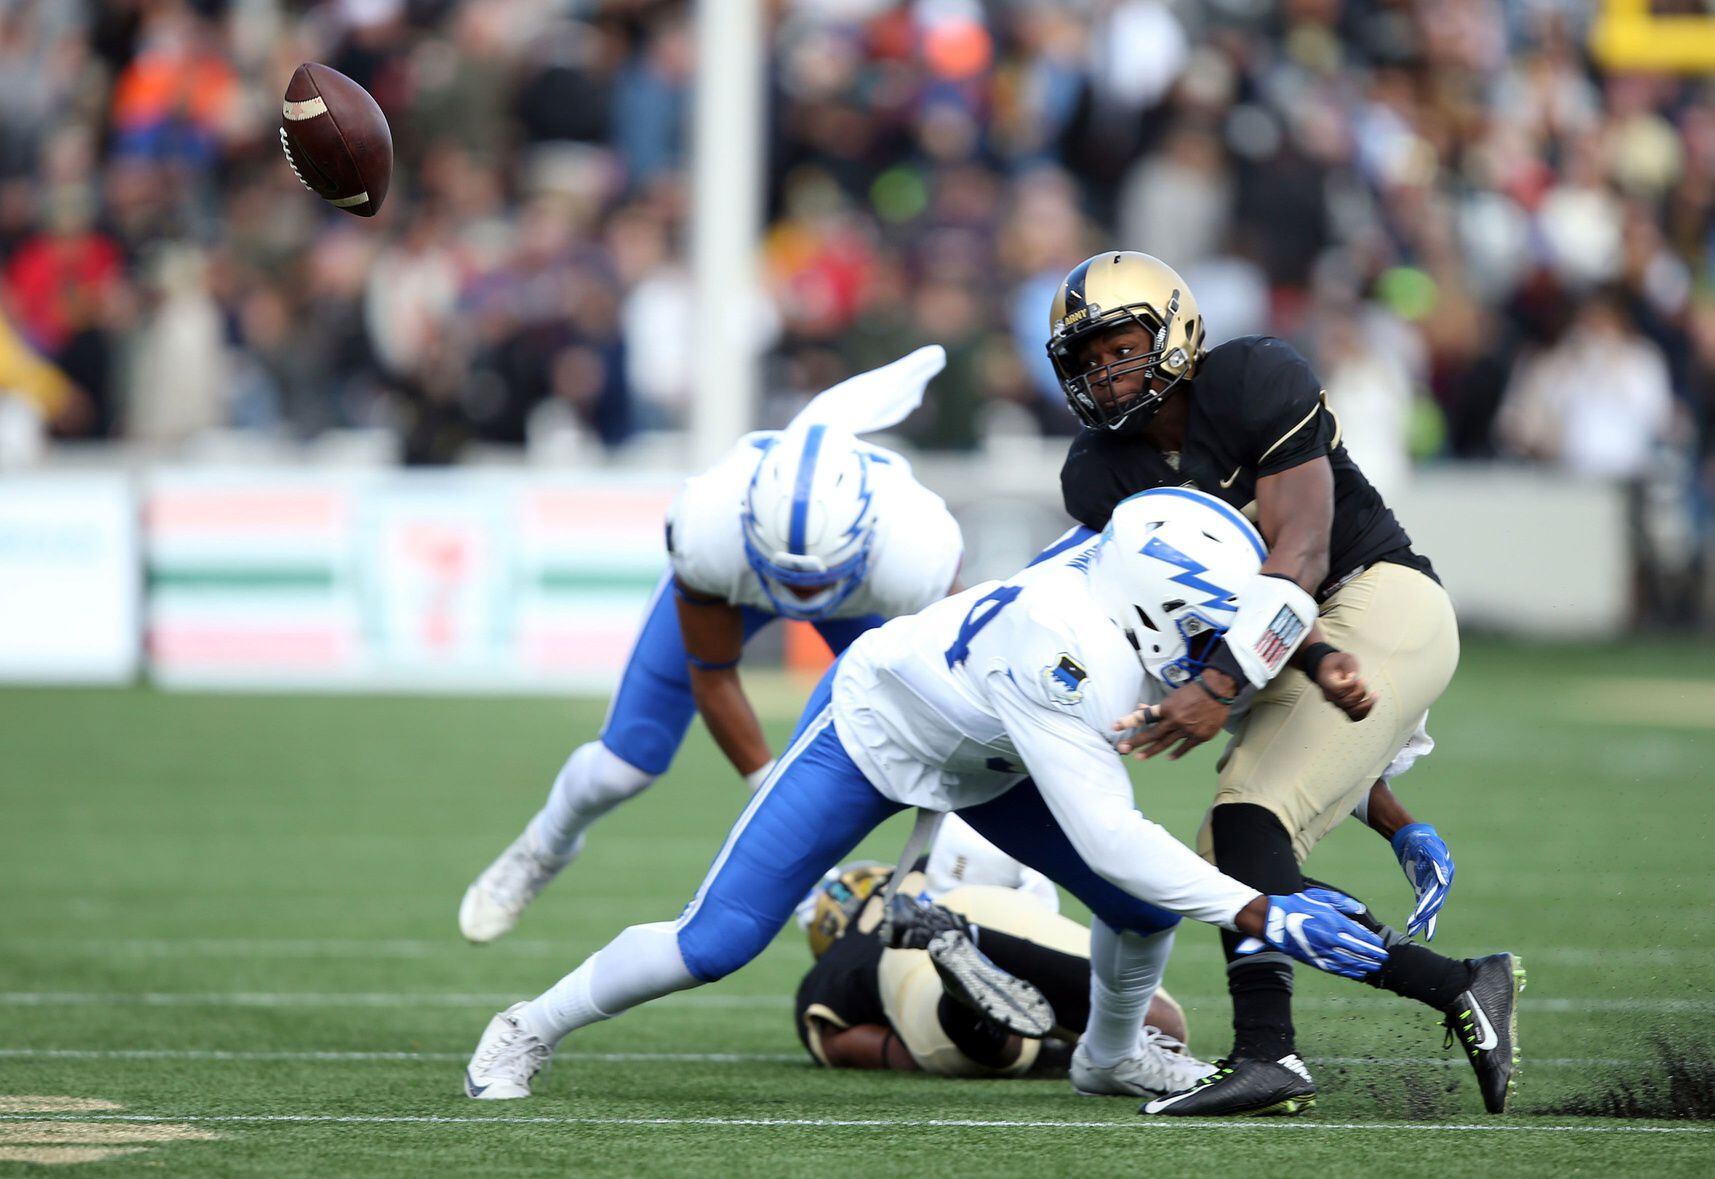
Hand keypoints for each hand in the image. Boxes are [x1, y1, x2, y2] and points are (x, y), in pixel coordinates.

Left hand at [1113, 673, 1234, 760]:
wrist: (1218, 692)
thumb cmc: (1194, 691)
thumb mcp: (1174, 696)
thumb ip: (1158, 707)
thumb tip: (1140, 708)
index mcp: (1167, 708)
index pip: (1144, 716)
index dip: (1128, 721)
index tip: (1115, 726)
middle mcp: (1175, 720)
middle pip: (1151, 734)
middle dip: (1135, 742)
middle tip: (1122, 749)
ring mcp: (1187, 730)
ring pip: (1165, 743)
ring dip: (1151, 751)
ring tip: (1139, 757)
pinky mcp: (1199, 736)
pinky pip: (1184, 748)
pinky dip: (1176, 753)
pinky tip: (1167, 757)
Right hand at [1236, 887, 1387, 979]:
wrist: (1275, 921)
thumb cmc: (1298, 906)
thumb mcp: (1320, 897)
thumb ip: (1342, 903)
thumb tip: (1359, 910)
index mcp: (1334, 923)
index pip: (1360, 936)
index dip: (1372, 942)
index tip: (1380, 945)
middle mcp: (1332, 939)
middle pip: (1359, 951)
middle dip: (1373, 955)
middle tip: (1383, 958)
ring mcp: (1324, 952)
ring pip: (1350, 962)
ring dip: (1364, 965)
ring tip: (1375, 967)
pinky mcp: (1315, 960)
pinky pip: (1337, 969)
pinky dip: (1350, 972)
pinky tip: (1358, 973)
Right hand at [1315, 651, 1375, 720]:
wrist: (1329, 668)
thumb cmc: (1336, 663)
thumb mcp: (1343, 658)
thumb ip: (1348, 667)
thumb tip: (1353, 677)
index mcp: (1326, 682)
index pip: (1337, 690)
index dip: (1349, 684)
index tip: (1353, 675)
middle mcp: (1330, 696)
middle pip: (1346, 701)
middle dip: (1359, 691)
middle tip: (1362, 680)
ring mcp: (1337, 703)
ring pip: (1352, 712)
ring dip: (1366, 704)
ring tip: (1374, 694)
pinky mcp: (1345, 706)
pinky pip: (1355, 716)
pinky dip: (1365, 712)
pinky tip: (1372, 701)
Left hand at [1393, 823, 1453, 939]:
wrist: (1415, 838)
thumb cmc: (1424, 842)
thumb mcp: (1431, 848)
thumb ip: (1437, 863)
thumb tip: (1443, 882)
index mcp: (1445, 875)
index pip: (1437, 893)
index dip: (1429, 903)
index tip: (1420, 913)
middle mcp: (1441, 884)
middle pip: (1433, 903)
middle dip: (1423, 914)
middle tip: (1413, 924)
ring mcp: (1432, 888)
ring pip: (1429, 907)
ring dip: (1421, 919)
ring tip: (1411, 929)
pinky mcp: (1423, 889)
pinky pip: (1424, 905)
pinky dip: (1422, 917)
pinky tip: (1417, 928)